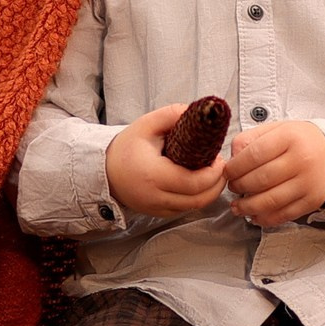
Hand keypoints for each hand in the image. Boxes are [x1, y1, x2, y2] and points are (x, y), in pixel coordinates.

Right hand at [106, 102, 230, 217]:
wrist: (104, 170)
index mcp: (153, 174)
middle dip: (216, 184)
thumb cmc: (125, 148)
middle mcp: (155, 196)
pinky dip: (197, 199)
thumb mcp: (145, 125)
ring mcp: (156, 208)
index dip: (212, 173)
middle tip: (221, 167)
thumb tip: (198, 112)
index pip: (193, 182)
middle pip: (198, 199)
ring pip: (194, 208)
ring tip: (213, 175)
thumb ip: (171, 115)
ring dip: (209, 193)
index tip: (218, 158)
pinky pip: (184, 210)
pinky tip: (199, 184)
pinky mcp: (157, 213)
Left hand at [224, 119, 324, 226]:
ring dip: (248, 207)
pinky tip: (254, 215)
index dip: (235, 167)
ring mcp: (309, 182)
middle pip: (261, 179)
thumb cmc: (299, 140)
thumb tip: (232, 159)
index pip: (254, 154)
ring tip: (237, 206)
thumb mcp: (276, 129)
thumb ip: (250, 139)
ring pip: (271, 200)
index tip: (227, 172)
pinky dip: (265, 218)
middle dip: (239, 186)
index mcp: (290, 137)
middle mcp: (302, 160)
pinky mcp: (313, 200)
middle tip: (232, 187)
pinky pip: (284, 215)